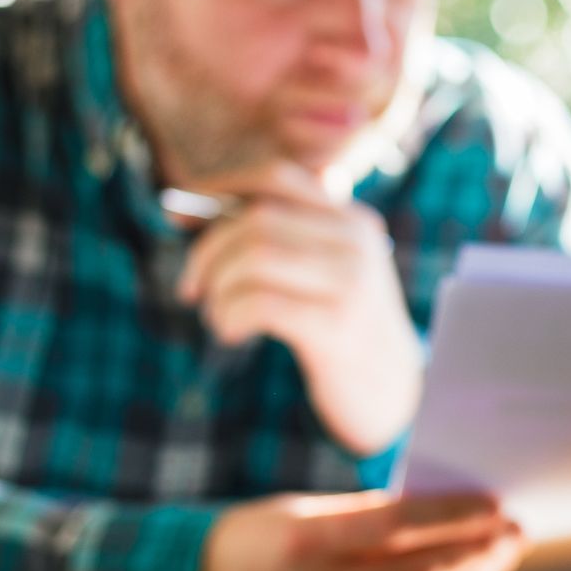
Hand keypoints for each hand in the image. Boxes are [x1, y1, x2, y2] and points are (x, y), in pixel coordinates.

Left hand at [176, 162, 421, 458]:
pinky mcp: (335, 325)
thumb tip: (192, 205)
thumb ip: (283, 235)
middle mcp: (356, 243)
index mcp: (353, 221)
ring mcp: (351, 282)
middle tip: (192, 288)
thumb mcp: (326, 271)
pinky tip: (232, 332)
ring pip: (254, 257)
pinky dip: (229, 316)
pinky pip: (258, 303)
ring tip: (218, 316)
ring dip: (218, 289)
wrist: (392, 393)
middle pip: (256, 219)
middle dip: (208, 252)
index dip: (220, 188)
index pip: (276, 177)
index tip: (178, 215)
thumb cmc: (342, 330)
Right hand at [198, 491, 524, 570]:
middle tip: (514, 534)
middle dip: (476, 555)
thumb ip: (368, 513)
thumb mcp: (303, 508)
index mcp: (307, 544)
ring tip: (499, 557)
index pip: (399, 529)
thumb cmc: (251, 538)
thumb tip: (438, 511)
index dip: (455, 518)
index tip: (495, 506)